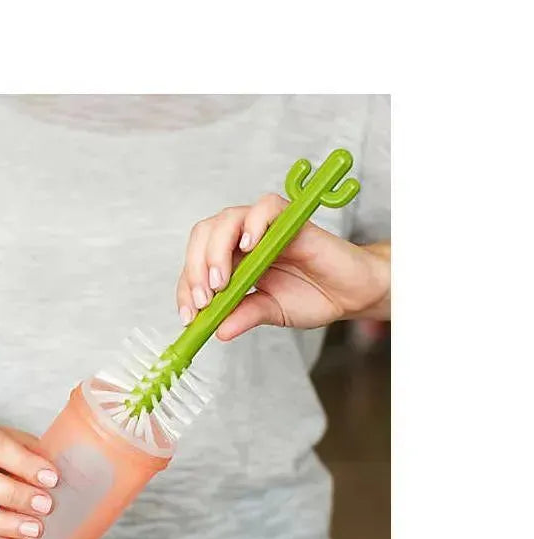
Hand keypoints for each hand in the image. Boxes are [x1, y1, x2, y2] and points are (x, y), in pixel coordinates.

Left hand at [176, 194, 389, 337]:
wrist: (352, 294)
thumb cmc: (313, 296)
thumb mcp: (270, 312)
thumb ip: (244, 316)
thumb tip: (217, 331)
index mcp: (233, 260)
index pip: (197, 264)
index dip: (187, 287)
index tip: (190, 315)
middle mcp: (244, 239)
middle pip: (204, 236)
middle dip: (195, 268)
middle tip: (205, 298)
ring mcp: (265, 226)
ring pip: (226, 220)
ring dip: (216, 251)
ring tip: (222, 281)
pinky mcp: (290, 218)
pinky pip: (265, 208)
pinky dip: (253, 223)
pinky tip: (249, 246)